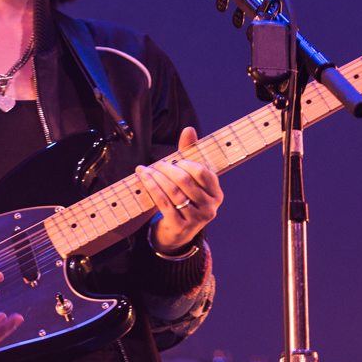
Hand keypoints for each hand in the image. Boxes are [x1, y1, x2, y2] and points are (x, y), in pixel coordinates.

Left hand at [136, 126, 222, 254]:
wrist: (178, 232)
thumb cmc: (185, 199)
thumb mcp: (191, 178)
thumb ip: (190, 153)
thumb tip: (189, 129)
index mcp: (216, 194)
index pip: (203, 173)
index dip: (187, 163)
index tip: (174, 160)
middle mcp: (210, 207)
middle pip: (186, 181)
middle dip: (168, 169)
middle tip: (156, 164)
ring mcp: (196, 219)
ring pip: (174, 192)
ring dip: (157, 178)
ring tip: (146, 170)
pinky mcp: (180, 226)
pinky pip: (163, 202)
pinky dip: (152, 188)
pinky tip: (144, 179)